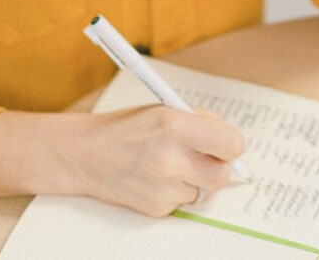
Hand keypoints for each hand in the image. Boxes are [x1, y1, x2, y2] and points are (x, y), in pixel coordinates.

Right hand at [66, 106, 245, 216]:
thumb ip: (201, 121)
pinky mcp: (156, 208)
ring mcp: (163, 188)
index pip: (231, 144)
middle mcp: (171, 160)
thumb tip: (229, 141)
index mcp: (176, 127)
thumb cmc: (128, 128)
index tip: (224, 144)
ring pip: (203, 191)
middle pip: (223, 175)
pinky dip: (175, 191)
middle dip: (218, 167)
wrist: (86, 154)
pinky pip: (182, 202)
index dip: (230, 144)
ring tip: (168, 164)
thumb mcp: (165, 109)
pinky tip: (155, 178)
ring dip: (194, 179)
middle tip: (205, 158)